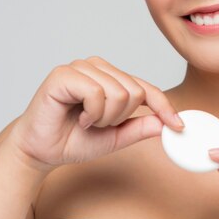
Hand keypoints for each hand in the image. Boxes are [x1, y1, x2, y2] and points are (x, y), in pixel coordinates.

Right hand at [9, 56, 183, 170]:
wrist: (41, 151)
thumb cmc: (73, 140)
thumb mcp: (115, 138)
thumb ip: (139, 128)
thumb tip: (165, 123)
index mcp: (112, 77)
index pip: (146, 88)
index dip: (163, 106)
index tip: (177, 125)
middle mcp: (98, 67)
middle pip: (135, 92)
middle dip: (120, 118)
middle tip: (98, 124)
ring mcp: (81, 67)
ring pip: (119, 92)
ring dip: (104, 117)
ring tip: (87, 121)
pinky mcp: (64, 74)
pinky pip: (96, 93)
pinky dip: (91, 112)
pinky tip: (78, 116)